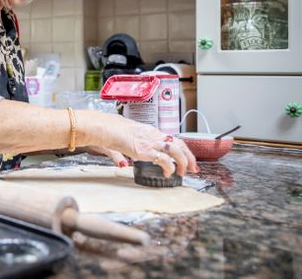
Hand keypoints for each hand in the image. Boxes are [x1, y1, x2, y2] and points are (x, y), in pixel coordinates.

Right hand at [81, 111, 197, 176]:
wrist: (107, 127)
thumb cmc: (113, 131)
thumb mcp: (127, 139)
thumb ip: (131, 149)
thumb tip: (126, 160)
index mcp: (151, 131)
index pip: (173, 139)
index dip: (182, 149)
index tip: (187, 158)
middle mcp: (154, 135)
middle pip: (179, 144)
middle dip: (189, 157)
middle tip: (193, 168)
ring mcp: (151, 142)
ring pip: (176, 151)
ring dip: (183, 163)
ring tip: (183, 172)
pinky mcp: (146, 150)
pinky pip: (164, 160)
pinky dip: (169, 168)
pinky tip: (168, 173)